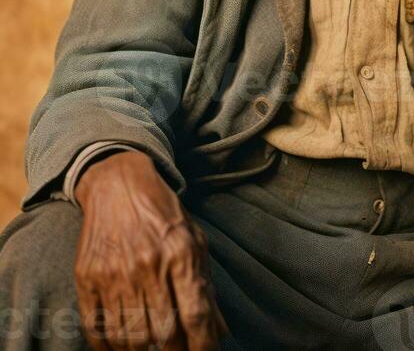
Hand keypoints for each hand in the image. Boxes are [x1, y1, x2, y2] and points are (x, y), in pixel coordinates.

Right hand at [74, 149, 228, 349]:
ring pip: (129, 337)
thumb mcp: (193, 239)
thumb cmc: (162, 213)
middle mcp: (148, 265)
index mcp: (180, 252)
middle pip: (163, 332)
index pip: (195, 313)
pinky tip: (120, 348)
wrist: (117, 184)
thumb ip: (205, 285)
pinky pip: (96, 329)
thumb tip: (220, 330)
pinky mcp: (88, 278)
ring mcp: (114, 273)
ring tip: (152, 350)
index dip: (203, 344)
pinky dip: (108, 348)